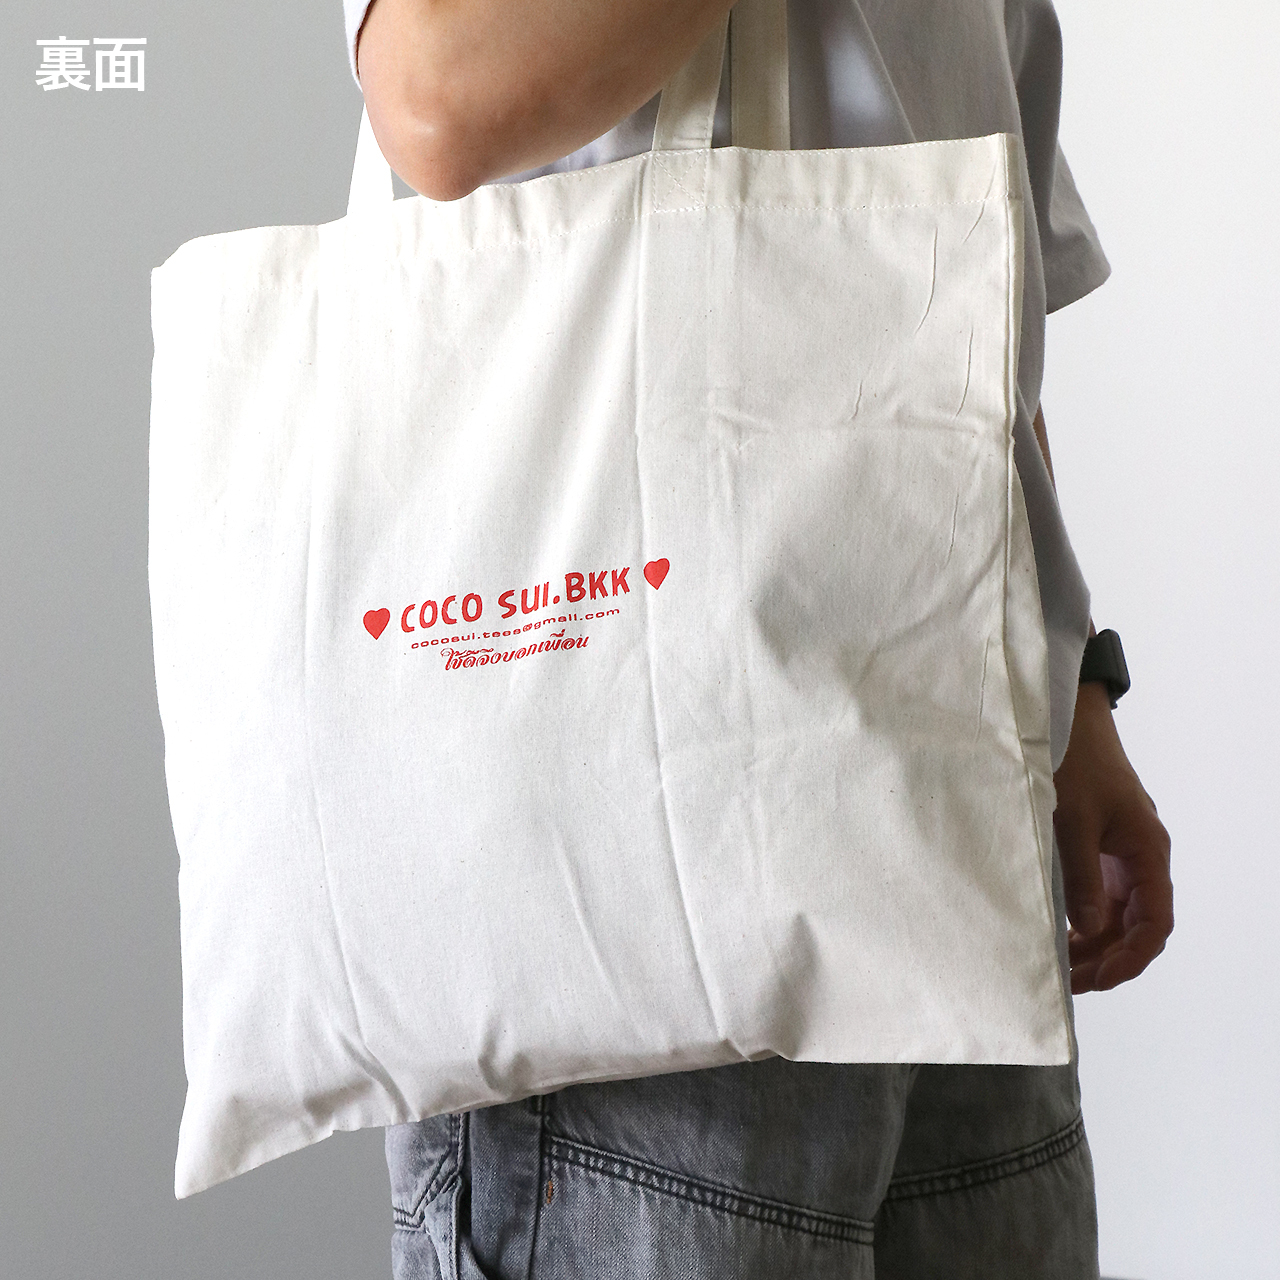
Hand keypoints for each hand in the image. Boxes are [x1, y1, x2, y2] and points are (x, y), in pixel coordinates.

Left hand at [1052, 681, 1172, 992]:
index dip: (1130, 957)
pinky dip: (1085, 922)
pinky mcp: (1101, 851)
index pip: (1154, 922)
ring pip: (1118, 917)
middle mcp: (1141, 859)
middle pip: (1136, 927)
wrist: (1066, 722)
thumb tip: (1087, 930)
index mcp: (1147, 851)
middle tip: (1069, 984)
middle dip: (1107, 960)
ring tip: (1061, 969)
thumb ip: (1080, 877)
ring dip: (1095, 945)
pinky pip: (1101, 899)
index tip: (1099, 979)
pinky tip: (1060, 937)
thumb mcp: (1073, 822)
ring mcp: (1121, 856)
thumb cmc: (1074, 763)